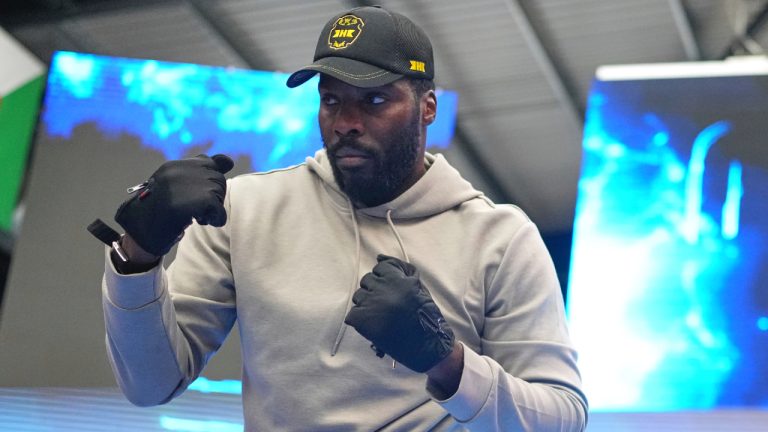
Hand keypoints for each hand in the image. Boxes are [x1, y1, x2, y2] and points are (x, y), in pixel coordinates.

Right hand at [114, 154, 233, 255]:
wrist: (140, 233)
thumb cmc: (158, 214)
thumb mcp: (176, 188)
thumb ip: (201, 173)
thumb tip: (229, 162)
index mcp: (174, 166)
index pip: (207, 162)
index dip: (210, 180)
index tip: (202, 194)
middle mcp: (180, 170)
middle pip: (217, 179)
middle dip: (212, 197)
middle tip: (196, 211)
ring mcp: (185, 184)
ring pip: (219, 193)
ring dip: (212, 209)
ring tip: (195, 216)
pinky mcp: (193, 201)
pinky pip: (218, 208)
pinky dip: (216, 218)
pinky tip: (202, 221)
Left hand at [344, 255, 454, 372]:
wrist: (428, 346)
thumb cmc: (426, 316)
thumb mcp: (419, 287)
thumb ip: (403, 270)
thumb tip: (379, 256)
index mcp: (398, 279)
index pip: (380, 267)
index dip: (384, 279)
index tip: (390, 289)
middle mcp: (383, 288)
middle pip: (367, 281)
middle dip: (375, 290)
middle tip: (386, 306)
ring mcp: (371, 304)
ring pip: (358, 296)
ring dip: (366, 304)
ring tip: (380, 317)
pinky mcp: (362, 320)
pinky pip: (352, 314)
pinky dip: (359, 320)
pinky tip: (373, 326)